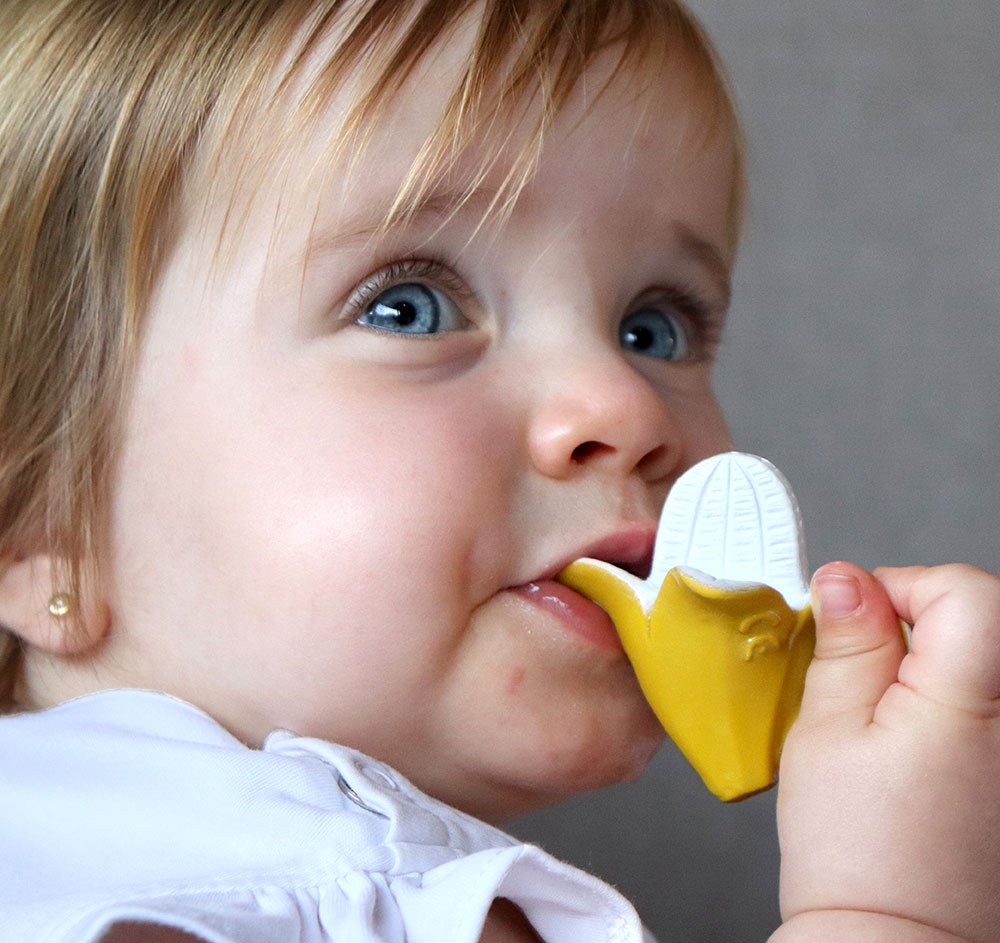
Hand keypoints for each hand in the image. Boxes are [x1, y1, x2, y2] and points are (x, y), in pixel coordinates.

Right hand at [772, 562, 999, 942]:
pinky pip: (998, 705)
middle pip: (993, 618)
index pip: (968, 593)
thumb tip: (846, 579)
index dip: (905, 587)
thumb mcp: (826, 732)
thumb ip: (846, 644)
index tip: (861, 617)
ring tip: (898, 708)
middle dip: (928, 617)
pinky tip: (928, 740)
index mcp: (973, 706)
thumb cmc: (857, 858)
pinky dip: (966, 701)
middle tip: (873, 662)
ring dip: (948, 659)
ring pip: (995, 662)